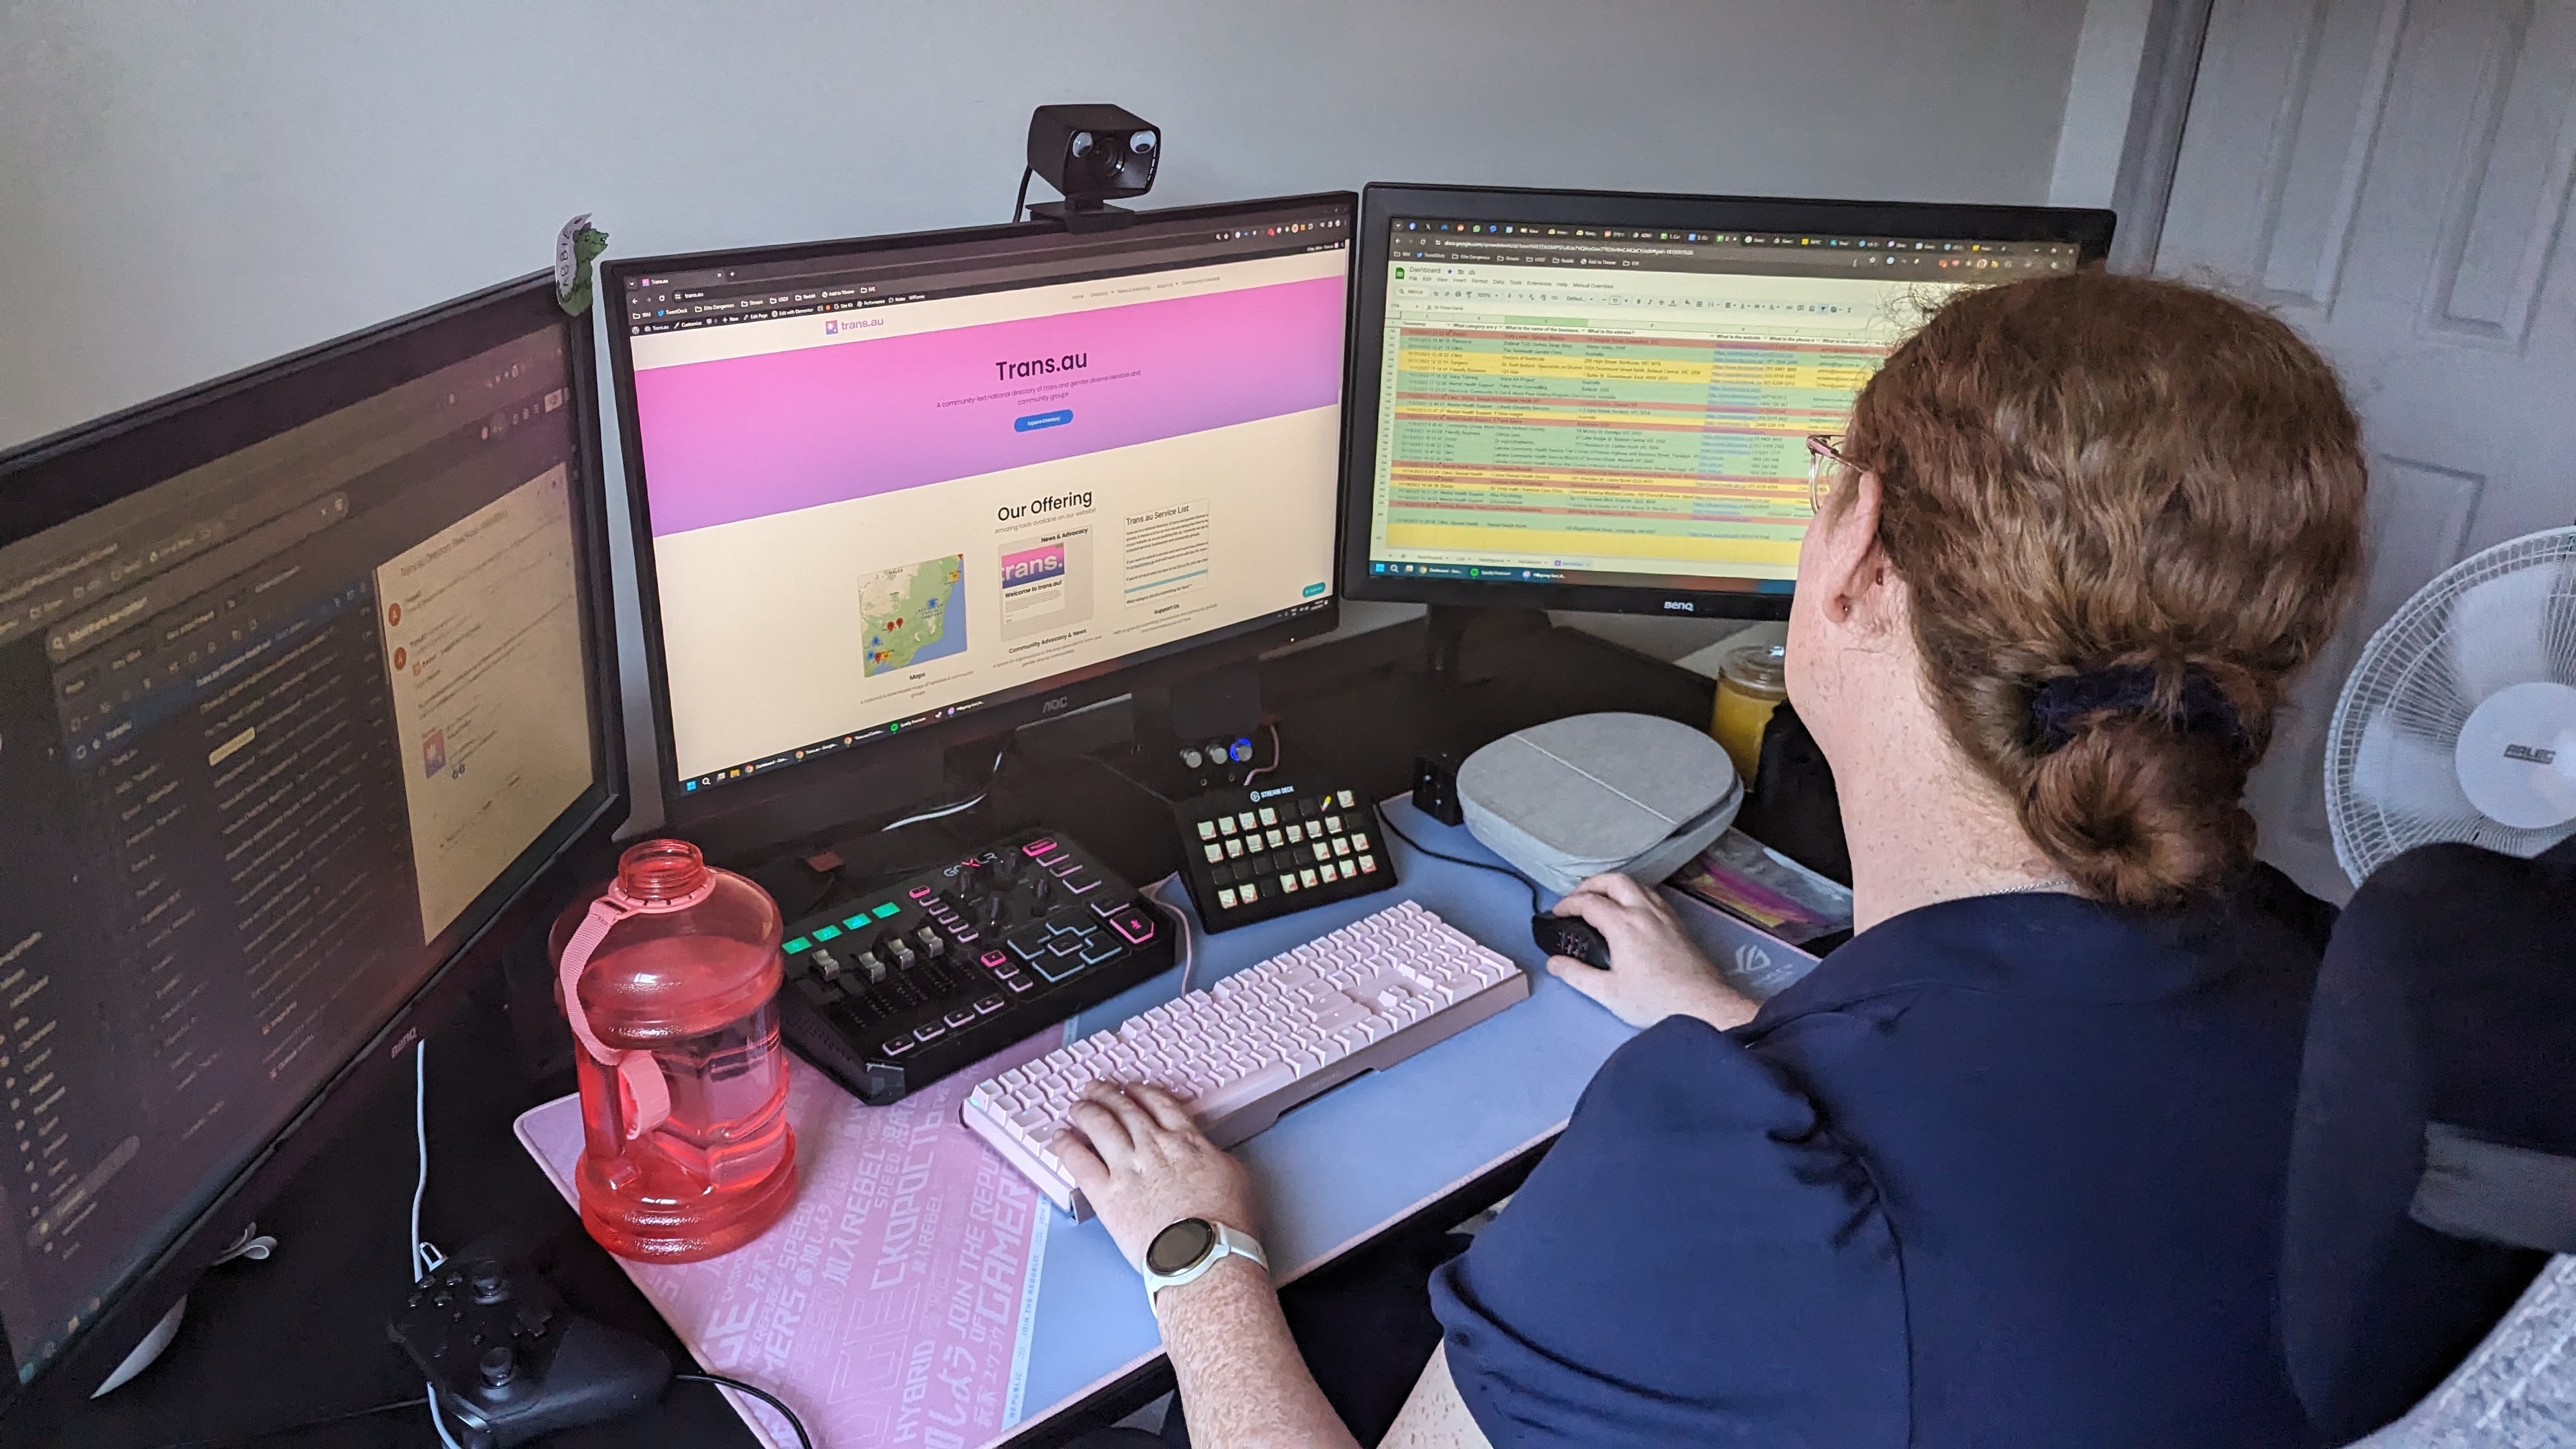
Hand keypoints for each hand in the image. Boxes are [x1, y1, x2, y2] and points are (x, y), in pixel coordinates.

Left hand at [1055, 1081, 1258, 1271]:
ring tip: (1077, 1105)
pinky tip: (1059, 1137)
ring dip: (1087, 1110)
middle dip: (1109, 1095)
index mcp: (1186, 1141)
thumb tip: (1206, 1153)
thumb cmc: (1225, 1223)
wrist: (1204, 1252)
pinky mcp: (1107, 1195)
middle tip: (1097, 1088)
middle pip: (1125, 1109)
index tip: (1132, 1088)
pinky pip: (1079, 1162)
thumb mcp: (1234, 1175)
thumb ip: (1213, 1156)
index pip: (1159, 1104)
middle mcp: (1153, 1147)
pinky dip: (1066, 1146)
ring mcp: (1127, 1169)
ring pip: (1100, 1126)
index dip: (1142, 1092)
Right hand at [1547, 873, 1757, 1030]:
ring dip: (1613, 885)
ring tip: (1601, 897)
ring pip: (1636, 884)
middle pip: (1613, 880)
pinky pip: (1652, 895)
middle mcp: (1644, 911)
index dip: (1568, 904)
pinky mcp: (1678, 923)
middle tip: (1576, 897)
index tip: (1557, 913)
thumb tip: (1554, 963)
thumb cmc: (1655, 1001)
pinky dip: (1634, 892)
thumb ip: (1577, 975)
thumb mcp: (1608, 993)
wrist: (1702, 1005)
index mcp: (1623, 925)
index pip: (1589, 901)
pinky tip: (1632, 908)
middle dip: (1590, 884)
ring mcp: (1664, 915)